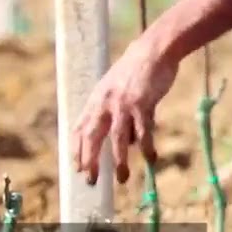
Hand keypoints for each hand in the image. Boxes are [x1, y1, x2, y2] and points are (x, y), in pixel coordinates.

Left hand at [72, 37, 177, 185]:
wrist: (154, 50)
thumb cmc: (138, 70)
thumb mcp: (119, 89)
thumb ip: (118, 113)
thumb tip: (129, 141)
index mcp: (96, 99)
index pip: (80, 128)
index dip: (77, 149)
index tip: (77, 166)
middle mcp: (105, 103)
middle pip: (92, 136)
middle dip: (89, 160)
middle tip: (90, 180)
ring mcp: (123, 104)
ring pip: (117, 139)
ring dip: (119, 161)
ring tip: (121, 179)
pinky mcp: (142, 104)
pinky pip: (144, 131)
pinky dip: (147, 147)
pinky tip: (151, 159)